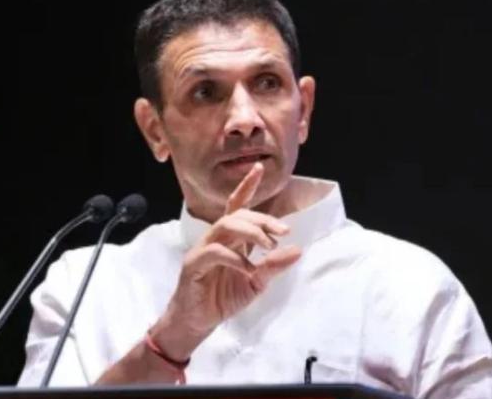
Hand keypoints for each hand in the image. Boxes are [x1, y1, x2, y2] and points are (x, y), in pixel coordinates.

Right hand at [150, 162, 301, 360]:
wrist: (196, 323)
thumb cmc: (221, 300)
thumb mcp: (255, 284)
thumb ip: (273, 267)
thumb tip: (297, 250)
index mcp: (229, 239)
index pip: (237, 206)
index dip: (246, 186)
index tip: (259, 167)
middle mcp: (215, 239)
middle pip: (236, 214)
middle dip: (262, 218)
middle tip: (283, 231)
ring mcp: (202, 250)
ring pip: (225, 226)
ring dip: (251, 232)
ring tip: (269, 246)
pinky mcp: (193, 265)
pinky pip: (214, 252)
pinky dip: (235, 258)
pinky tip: (248, 269)